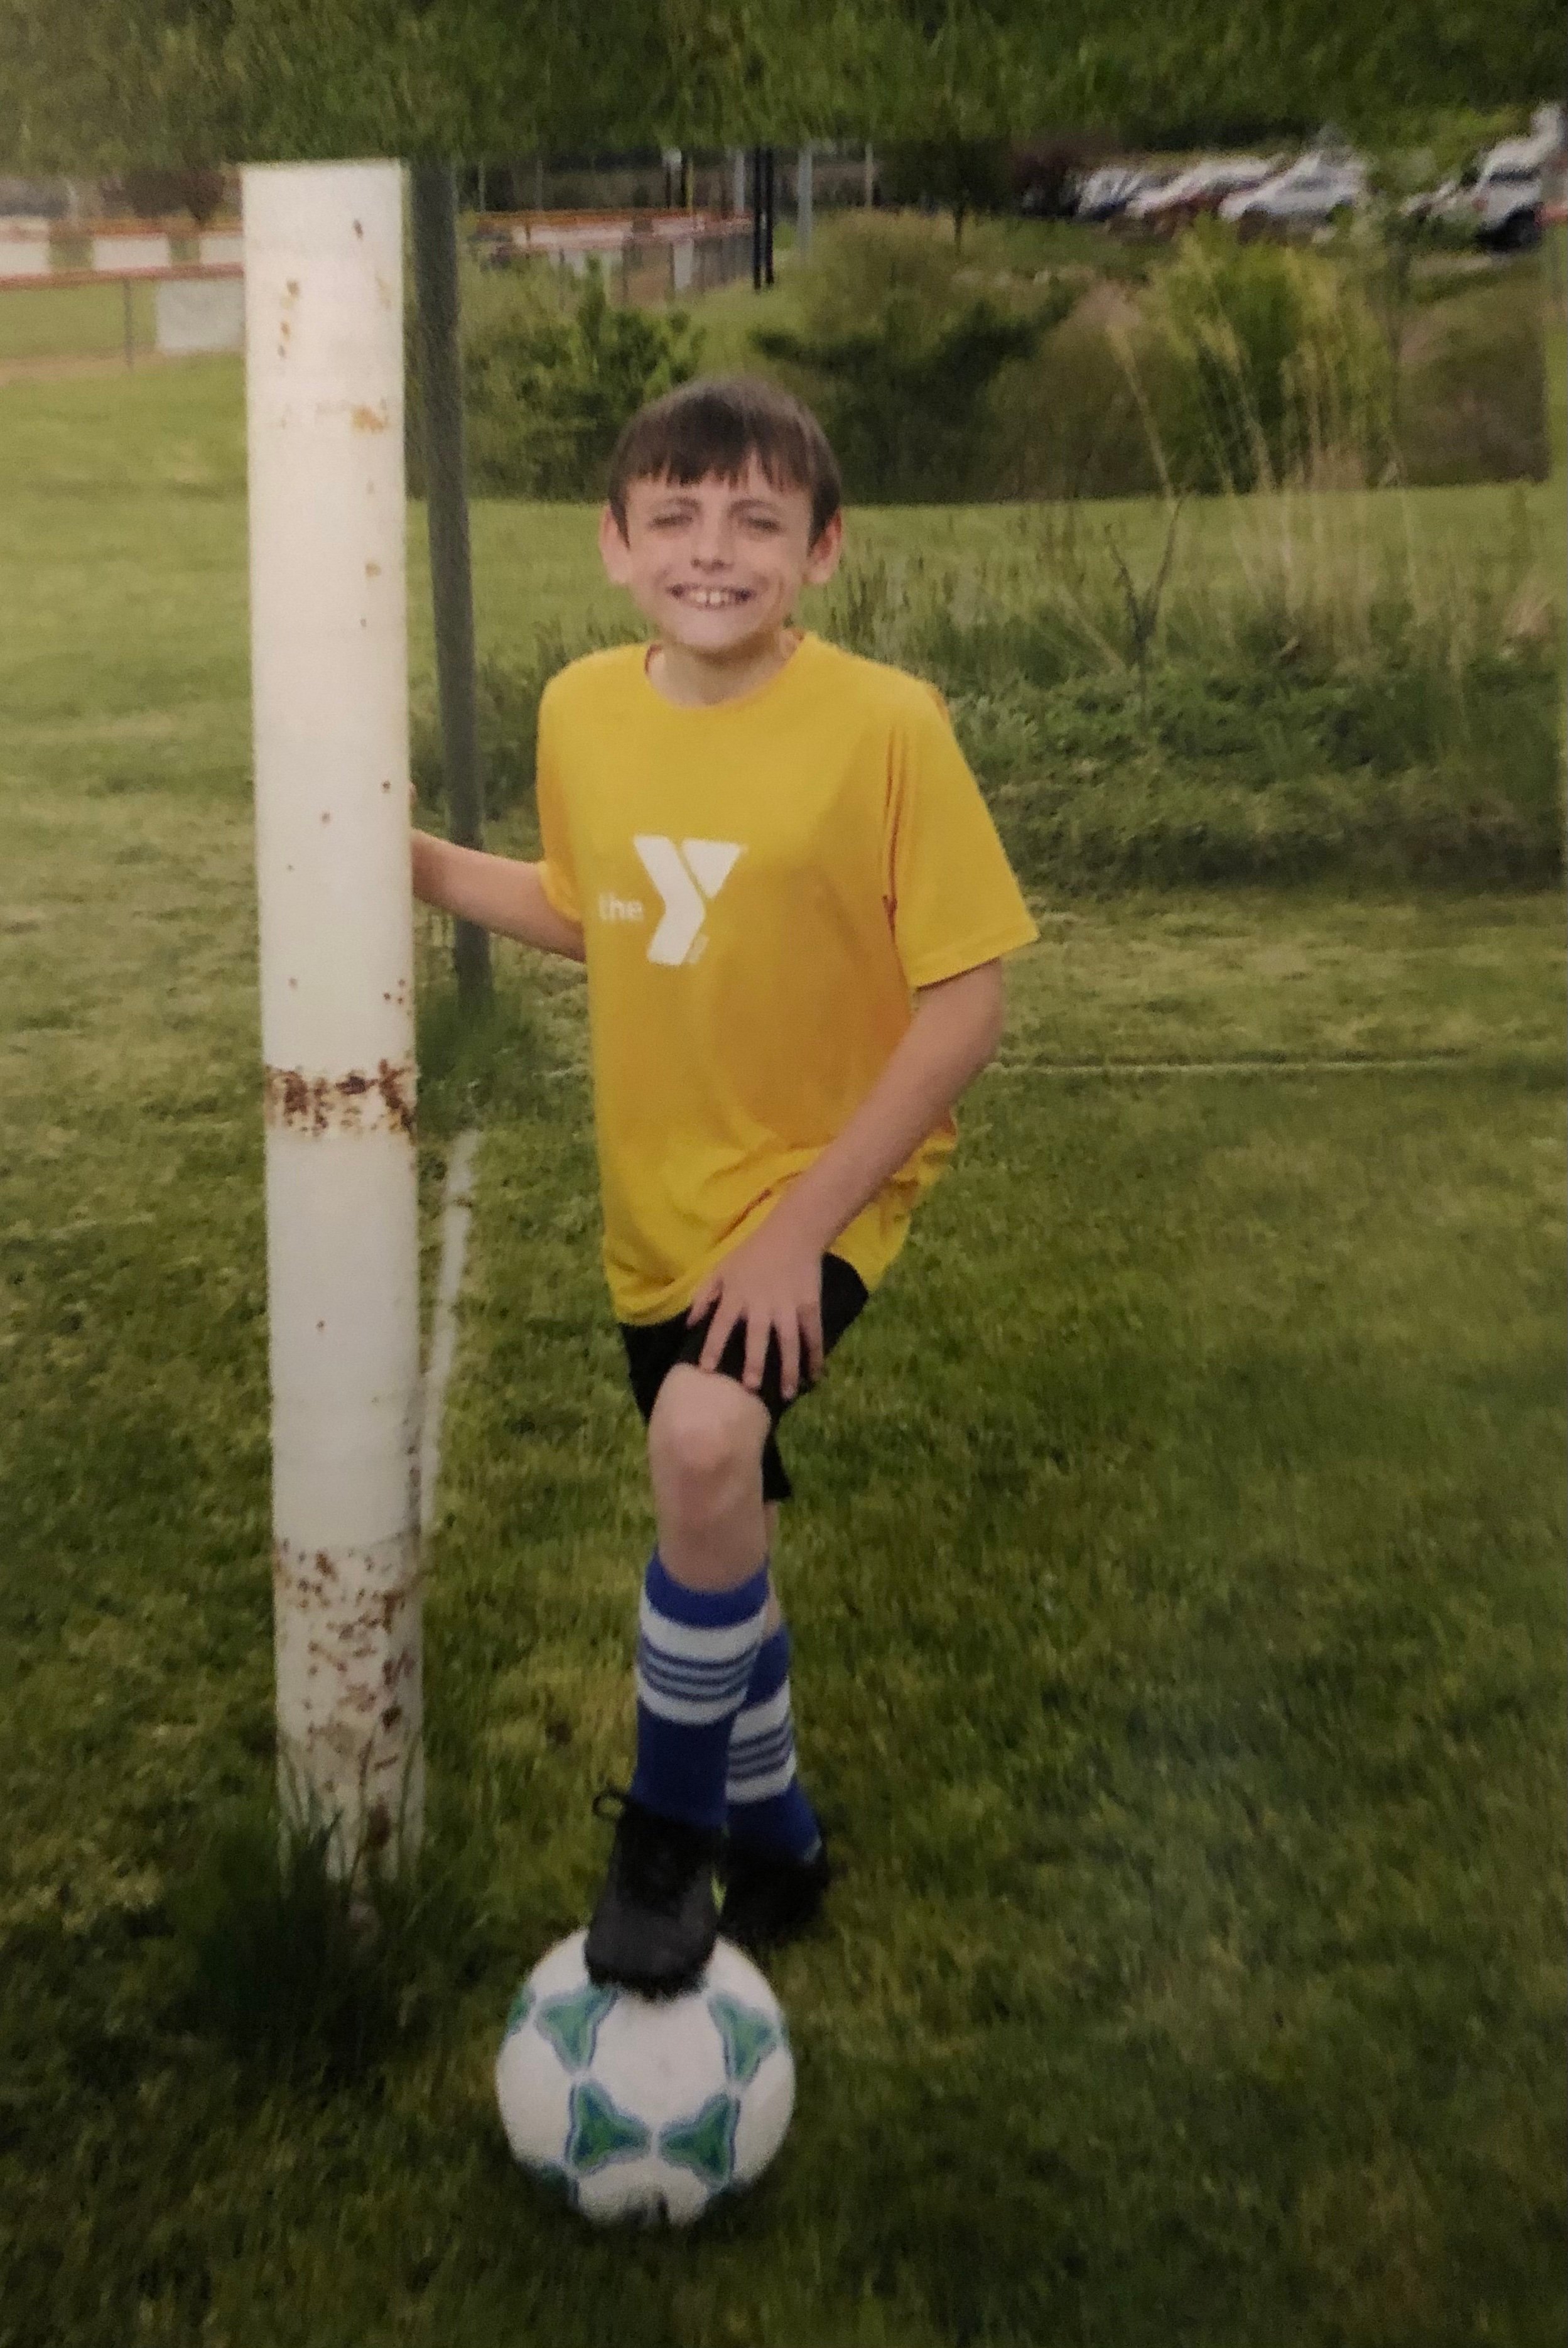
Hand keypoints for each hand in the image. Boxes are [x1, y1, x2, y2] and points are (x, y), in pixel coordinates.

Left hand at [685, 1212, 824, 1401]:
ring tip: (788, 1394)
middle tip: (752, 1388)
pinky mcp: (809, 1305)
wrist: (791, 1233)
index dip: (713, 1346)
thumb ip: (703, 1296)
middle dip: (755, 1362)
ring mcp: (788, 1306)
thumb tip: (689, 1325)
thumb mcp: (720, 1269)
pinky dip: (815, 1355)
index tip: (706, 1370)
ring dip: (789, 1368)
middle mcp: (761, 1304)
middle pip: (757, 1337)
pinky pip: (813, 1334)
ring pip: (789, 1341)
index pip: (721, 1324)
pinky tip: (815, 1375)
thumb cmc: (751, 1254)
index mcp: (736, 1296)